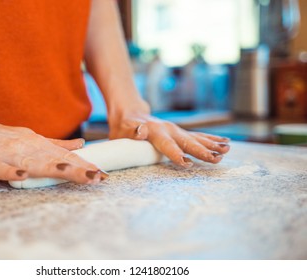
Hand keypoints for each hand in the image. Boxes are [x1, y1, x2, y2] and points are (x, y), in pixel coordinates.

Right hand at [0, 115, 106, 182]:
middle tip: (98, 177)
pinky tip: (21, 175)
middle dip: (77, 169)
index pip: (65, 157)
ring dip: (53, 168)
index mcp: (38, 145)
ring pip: (32, 162)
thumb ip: (56, 144)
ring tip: (73, 174)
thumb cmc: (0, 138)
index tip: (104, 175)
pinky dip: (10, 171)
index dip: (84, 166)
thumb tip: (82, 144)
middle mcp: (26, 148)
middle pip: (54, 160)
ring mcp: (7, 154)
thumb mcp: (32, 139)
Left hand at [109, 112, 229, 167]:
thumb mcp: (122, 130)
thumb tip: (140, 131)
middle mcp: (169, 129)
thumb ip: (131, 132)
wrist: (130, 112)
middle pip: (188, 142)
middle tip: (217, 158)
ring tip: (227, 150)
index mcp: (154, 131)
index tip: (187, 162)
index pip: (167, 145)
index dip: (177, 154)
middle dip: (202, 151)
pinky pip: (198, 136)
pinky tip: (225, 142)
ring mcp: (176, 130)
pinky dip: (212, 139)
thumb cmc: (123, 126)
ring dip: (212, 144)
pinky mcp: (179, 132)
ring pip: (197, 138)